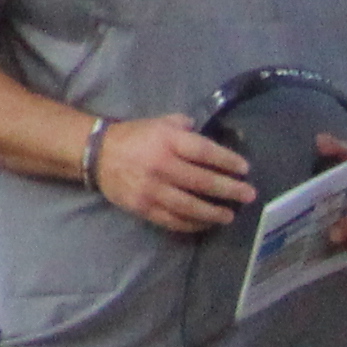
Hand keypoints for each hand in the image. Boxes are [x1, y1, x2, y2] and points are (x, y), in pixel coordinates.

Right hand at [90, 114, 259, 233]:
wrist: (97, 154)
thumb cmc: (135, 136)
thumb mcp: (161, 122)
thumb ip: (186, 128)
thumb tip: (210, 138)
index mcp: (168, 141)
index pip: (205, 152)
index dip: (227, 161)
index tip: (245, 169)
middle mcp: (162, 165)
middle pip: (202, 182)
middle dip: (229, 190)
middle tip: (249, 195)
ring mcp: (152, 189)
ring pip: (189, 206)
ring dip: (213, 212)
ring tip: (230, 215)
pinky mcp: (143, 207)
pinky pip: (172, 220)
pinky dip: (192, 224)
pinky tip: (206, 223)